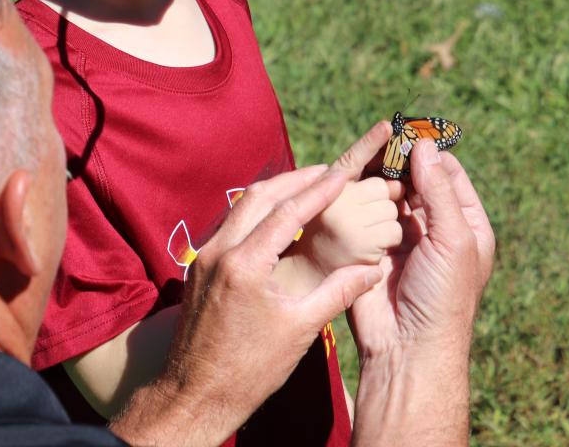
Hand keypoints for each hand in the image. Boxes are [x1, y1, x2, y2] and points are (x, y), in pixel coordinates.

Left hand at [111, 129, 388, 446]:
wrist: (195, 396)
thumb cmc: (249, 370)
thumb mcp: (300, 330)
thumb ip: (337, 292)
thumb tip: (373, 269)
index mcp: (244, 265)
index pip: (287, 211)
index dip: (319, 189)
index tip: (343, 172)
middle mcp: (218, 252)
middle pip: (259, 196)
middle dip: (295, 180)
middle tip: (328, 171)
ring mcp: (204, 258)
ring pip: (241, 207)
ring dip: (274, 193)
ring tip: (307, 187)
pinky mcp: (199, 268)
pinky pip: (230, 226)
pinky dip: (257, 213)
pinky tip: (278, 220)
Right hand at [346, 136, 494, 446]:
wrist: (406, 347)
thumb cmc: (443, 298)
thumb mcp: (453, 239)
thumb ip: (439, 191)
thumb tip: (424, 146)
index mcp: (464, 225)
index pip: (449, 175)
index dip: (430, 153)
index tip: (409, 134)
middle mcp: (434, 228)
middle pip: (415, 181)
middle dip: (399, 165)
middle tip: (380, 145)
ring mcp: (401, 238)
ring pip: (388, 195)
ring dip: (378, 183)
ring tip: (365, 168)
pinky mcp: (371, 249)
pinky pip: (365, 215)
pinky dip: (359, 201)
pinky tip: (349, 187)